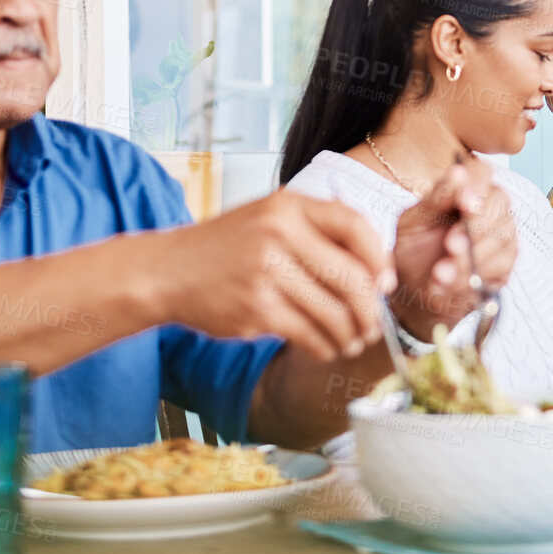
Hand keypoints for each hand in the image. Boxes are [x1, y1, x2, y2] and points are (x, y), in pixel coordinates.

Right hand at [149, 192, 390, 361]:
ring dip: (351, 335)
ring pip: (334, 313)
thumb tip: (376, 267)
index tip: (385, 283)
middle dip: (371, 309)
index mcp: (288, 205)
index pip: (355, 225)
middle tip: (374, 326)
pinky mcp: (256, 309)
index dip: (379, 259)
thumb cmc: (228, 247)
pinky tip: (326, 348)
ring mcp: (267, 272)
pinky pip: (309, 334)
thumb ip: (316, 230)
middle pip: (352, 277)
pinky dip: (325, 347)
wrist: (167, 270)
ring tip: (352, 342)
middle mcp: (279, 233)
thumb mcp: (269, 217)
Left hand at [390, 157, 515, 338]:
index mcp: (464, 190)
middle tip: (450, 244)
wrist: (413, 289)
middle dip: (475, 226)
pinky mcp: (503, 268)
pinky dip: (470, 278)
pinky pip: (497, 269)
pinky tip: (447, 283)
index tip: (464, 202)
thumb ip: (436, 198)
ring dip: (468, 259)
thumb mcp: (414, 221)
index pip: (482, 174)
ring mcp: (501, 238)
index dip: (477, 187)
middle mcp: (489, 209)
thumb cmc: (414, 248)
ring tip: (440, 273)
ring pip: (500, 239)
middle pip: (499, 204)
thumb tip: (458, 172)